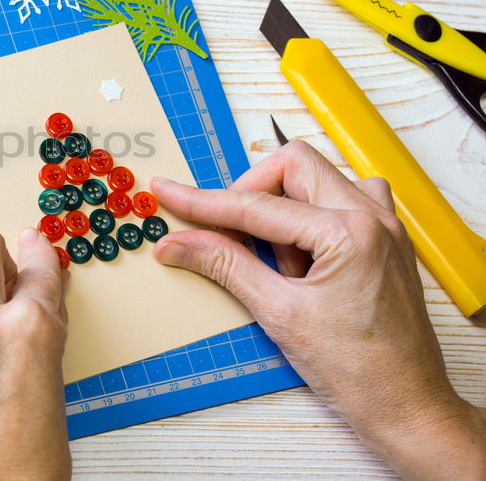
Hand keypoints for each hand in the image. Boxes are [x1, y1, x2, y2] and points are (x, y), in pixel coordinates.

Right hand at [151, 140, 485, 479]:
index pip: (257, 206)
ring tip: (280, 260)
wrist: (408, 409)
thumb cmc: (357, 372)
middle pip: (293, 167)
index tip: (169, 193)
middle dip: (252, 195)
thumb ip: (225, 266)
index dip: (204, 202)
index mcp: (350, 232)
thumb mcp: (279, 315)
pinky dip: (312, 217)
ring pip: (318, 179)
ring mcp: (386, 226)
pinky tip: (304, 257)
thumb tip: (178, 243)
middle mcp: (374, 217)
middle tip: (227, 234)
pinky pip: (342, 201)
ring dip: (285, 206)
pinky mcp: (387, 241)